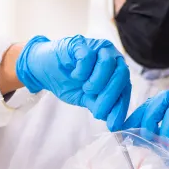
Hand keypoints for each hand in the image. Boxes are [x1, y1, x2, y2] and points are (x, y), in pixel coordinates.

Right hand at [16, 35, 130, 130]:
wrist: (44, 70)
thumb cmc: (67, 82)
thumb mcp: (85, 99)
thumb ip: (100, 105)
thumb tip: (114, 122)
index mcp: (115, 70)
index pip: (125, 88)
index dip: (120, 107)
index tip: (114, 125)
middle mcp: (111, 56)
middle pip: (121, 74)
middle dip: (110, 96)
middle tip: (97, 111)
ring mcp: (96, 47)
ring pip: (107, 63)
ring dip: (97, 82)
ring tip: (85, 89)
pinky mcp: (80, 43)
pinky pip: (88, 57)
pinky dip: (82, 71)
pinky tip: (75, 76)